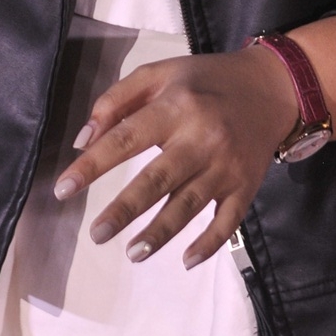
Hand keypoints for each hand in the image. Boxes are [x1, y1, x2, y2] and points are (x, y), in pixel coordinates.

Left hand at [52, 47, 297, 268]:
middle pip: (157, 179)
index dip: (93, 164)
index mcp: (176, 106)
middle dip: (124, 209)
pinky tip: (187, 261)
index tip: (63, 188)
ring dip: (159, 233)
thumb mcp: (160, 73)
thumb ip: (117, 100)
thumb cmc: (204, 81)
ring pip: (188, 205)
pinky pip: (227, 221)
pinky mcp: (245, 187)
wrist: (271, 88)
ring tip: (132, 253)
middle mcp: (201, 138)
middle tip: (97, 233)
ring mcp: (225, 166)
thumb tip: (83, 141)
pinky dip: (209, 243)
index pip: (126, 137)